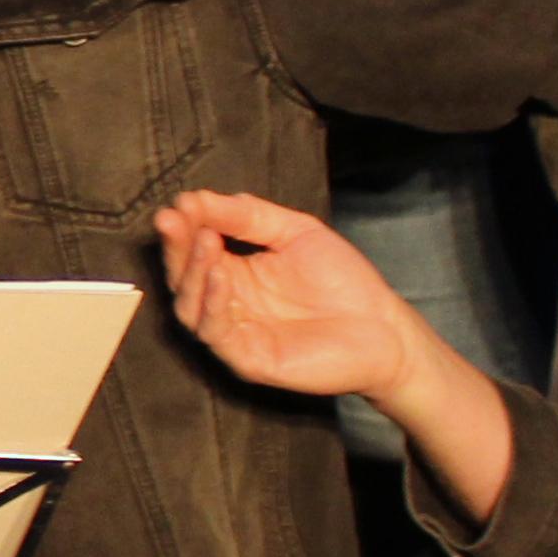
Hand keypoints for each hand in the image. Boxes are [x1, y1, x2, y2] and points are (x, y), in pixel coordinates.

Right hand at [150, 190, 428, 400]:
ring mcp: (235, 332)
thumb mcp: (297, 232)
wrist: (383, 328)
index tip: (181, 204)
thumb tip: (198, 198)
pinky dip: (212, 303)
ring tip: (204, 242)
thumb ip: (249, 215)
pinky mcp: (246, 358)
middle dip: (177, 247)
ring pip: (190, 306)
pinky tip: (220, 275)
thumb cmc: (345, 283)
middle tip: (174, 220)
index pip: (196, 249)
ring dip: (191, 273)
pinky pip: (215, 332)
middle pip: (184, 277)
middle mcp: (228, 303)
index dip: (184, 227)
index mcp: (237, 273)